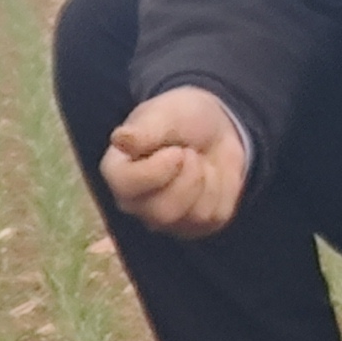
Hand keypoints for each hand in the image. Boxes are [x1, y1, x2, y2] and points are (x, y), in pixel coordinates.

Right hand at [98, 87, 249, 237]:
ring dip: (206, 179)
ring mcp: (167, 219)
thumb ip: (144, 131)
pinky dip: (223, 188)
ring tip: (198, 159)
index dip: (156, 170)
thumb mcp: (164, 114)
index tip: (175, 150)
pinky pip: (216, 215)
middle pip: (163, 212)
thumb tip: (120, 141)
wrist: (213, 127)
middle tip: (190, 152)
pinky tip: (210, 174)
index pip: (126, 187)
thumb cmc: (179, 118)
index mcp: (118, 173)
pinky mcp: (197, 225)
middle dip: (187, 177)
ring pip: (194, 215)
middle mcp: (137, 204)